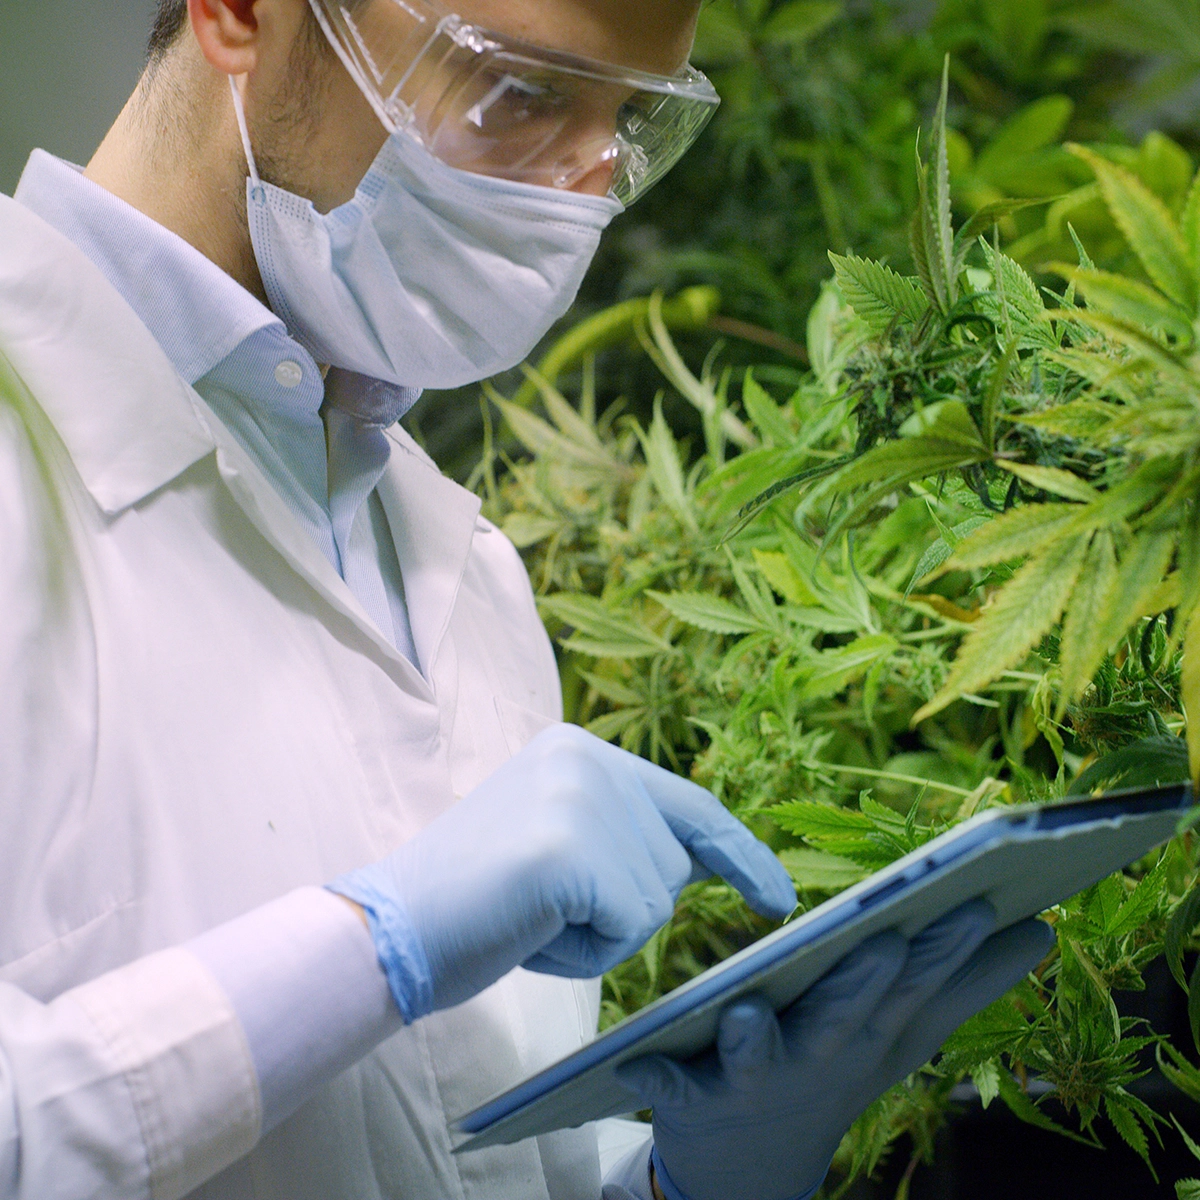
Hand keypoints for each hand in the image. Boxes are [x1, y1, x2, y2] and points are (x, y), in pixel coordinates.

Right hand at [329, 724, 796, 1020]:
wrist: (389, 927)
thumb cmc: (471, 901)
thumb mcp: (556, 841)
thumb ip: (619, 835)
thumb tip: (697, 864)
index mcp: (580, 749)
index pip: (687, 802)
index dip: (739, 853)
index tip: (778, 896)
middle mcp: (587, 757)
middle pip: (670, 864)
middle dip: (620, 909)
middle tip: (538, 907)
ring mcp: (580, 797)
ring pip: (653, 901)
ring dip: (599, 934)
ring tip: (529, 917)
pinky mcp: (571, 848)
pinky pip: (630, 927)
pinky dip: (585, 952)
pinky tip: (530, 932)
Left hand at [617, 900, 1054, 1199]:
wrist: (753, 1163)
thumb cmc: (836, 1068)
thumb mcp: (904, 1033)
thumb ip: (968, 982)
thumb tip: (1042, 930)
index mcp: (869, 1032)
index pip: (913, 984)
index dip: (947, 946)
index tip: (977, 898)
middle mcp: (819, 1056)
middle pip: (845, 1014)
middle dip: (866, 979)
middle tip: (890, 937)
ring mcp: (756, 1079)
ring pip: (759, 1054)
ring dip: (756, 1037)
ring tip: (748, 1011)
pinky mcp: (694, 1094)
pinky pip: (671, 1085)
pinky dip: (657, 1075)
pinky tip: (637, 1059)